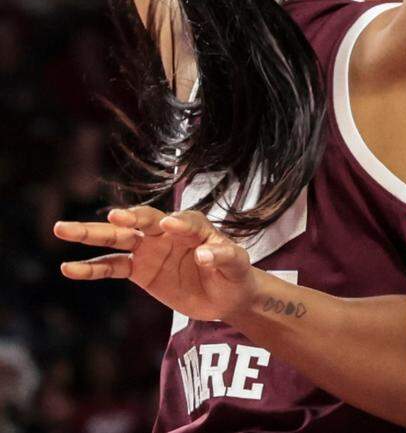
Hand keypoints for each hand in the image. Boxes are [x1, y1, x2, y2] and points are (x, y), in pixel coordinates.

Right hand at [54, 207, 256, 321]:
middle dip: (124, 217)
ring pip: (116, 239)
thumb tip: (206, 253)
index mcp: (194, 226)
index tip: (168, 226)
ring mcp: (149, 250)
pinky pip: (111, 268)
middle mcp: (166, 232)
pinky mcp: (139, 271)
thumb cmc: (235, 273)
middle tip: (112, 215)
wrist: (227, 295)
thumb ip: (224, 256)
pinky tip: (69, 268)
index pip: (182, 221)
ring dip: (91, 234)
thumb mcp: (237, 264)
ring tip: (61, 229)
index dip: (178, 224)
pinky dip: (91, 268)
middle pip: (140, 221)